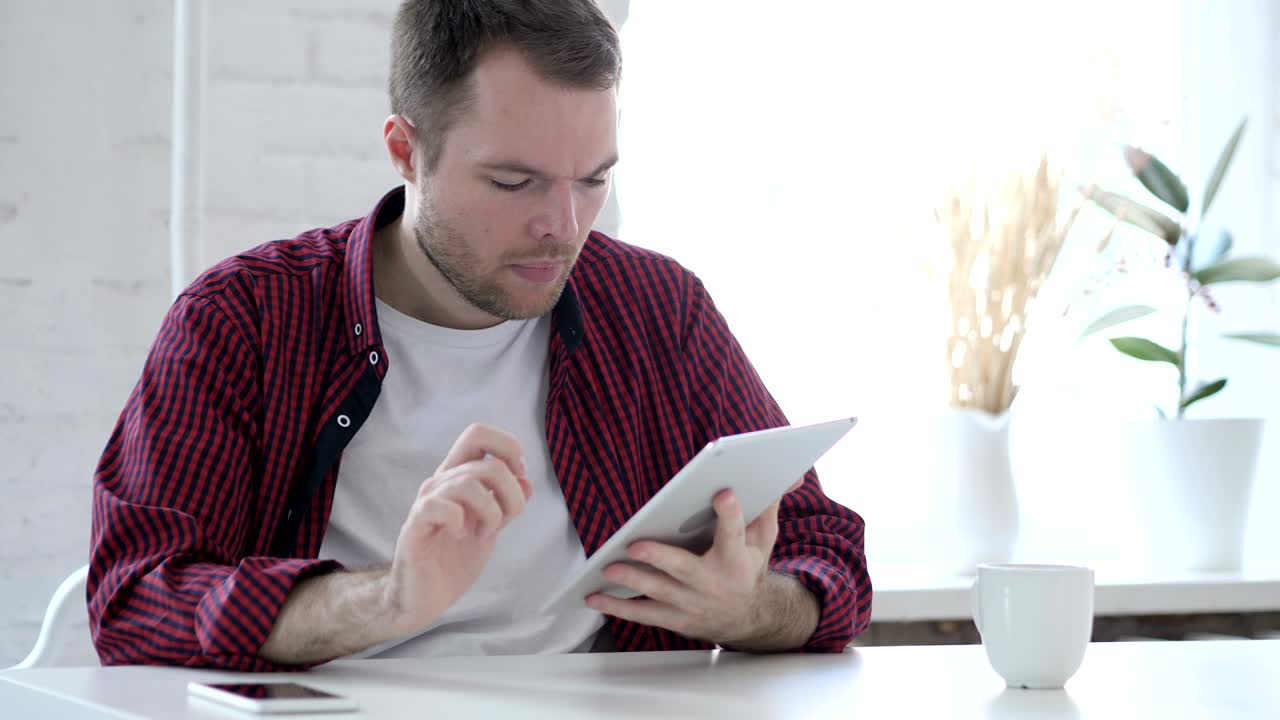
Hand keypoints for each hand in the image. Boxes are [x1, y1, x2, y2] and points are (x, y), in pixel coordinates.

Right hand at [382, 423, 531, 634]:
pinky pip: (439, 506)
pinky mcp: (415, 526)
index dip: (508, 447)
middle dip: (510, 494)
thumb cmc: (454, 559)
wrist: (424, 597)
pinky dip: (459, 520)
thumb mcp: (491, 527)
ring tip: (484, 534)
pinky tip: (462, 535)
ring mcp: (426, 503)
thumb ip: (507, 504)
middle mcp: (441, 483)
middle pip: (487, 463)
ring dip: (490, 512)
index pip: (478, 434)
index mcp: (459, 477)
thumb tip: (527, 480)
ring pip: (468, 483)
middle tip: (505, 522)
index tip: (519, 476)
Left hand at [585, 488, 789, 647]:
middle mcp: (712, 583)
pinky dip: (616, 607)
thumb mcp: (763, 540)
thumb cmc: (749, 568)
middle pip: (683, 569)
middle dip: (659, 558)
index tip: (722, 493)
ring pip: (658, 592)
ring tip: (608, 568)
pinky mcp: (675, 618)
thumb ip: (767, 508)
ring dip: (631, 580)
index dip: (730, 513)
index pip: (734, 533)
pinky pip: (643, 614)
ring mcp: (691, 603)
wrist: (751, 619)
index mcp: (736, 559)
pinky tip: (593, 597)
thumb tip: (784, 475)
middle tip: (635, 545)